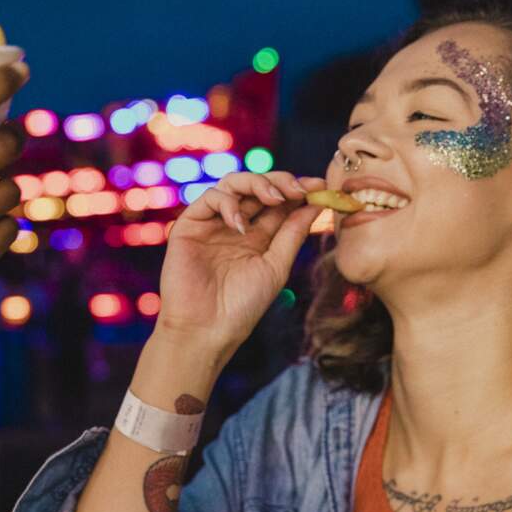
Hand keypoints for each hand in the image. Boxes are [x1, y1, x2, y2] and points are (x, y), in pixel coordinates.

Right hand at [156, 171, 325, 356]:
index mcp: (258, 236)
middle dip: (281, 181)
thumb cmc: (242, 305)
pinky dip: (228, 204)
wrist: (206, 329)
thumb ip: (292, 233)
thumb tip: (317, 203)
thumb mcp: (276, 266)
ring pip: (233, 183)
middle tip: (299, 189)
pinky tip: (240, 225)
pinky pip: (209, 198)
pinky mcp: (190, 225)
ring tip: (274, 199)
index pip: (279, 202)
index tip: (321, 185)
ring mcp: (212, 224)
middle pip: (258, 186)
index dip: (299, 190)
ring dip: (257, 184)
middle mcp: (236, 225)